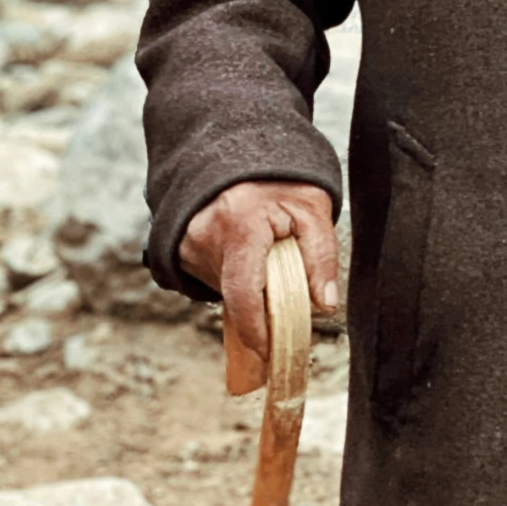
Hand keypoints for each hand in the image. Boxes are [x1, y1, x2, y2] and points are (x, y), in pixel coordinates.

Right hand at [181, 180, 340, 367]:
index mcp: (240, 221)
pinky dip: (234, 277)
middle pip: (236, 294)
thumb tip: (326, 306)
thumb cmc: (280, 179)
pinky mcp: (180, 250)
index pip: (243, 291)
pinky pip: (213, 279)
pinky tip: (246, 254)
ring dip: (249, 287)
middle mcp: (205, 234)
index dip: (256, 329)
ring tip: (265, 255)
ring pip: (224, 289)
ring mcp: (188, 244)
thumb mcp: (312, 207)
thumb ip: (322, 254)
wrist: (238, 153)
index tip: (270, 352)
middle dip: (262, 303)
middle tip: (284, 288)